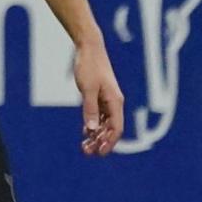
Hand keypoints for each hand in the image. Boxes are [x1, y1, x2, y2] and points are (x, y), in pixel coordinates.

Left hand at [74, 40, 124, 154]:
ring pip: (105, 124)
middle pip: (111, 128)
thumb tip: (92, 129)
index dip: (109, 142)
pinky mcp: (99, 96)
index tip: (100, 153)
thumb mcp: (87, 89)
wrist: (89, 48)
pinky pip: (99, 116)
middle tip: (87, 153)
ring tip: (85, 147)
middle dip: (101, 142)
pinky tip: (85, 134)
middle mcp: (114, 102)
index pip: (116, 128)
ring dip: (96, 136)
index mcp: (115, 101)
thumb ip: (90, 109)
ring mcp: (107, 100)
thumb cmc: (89, 66)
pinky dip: (93, 126)